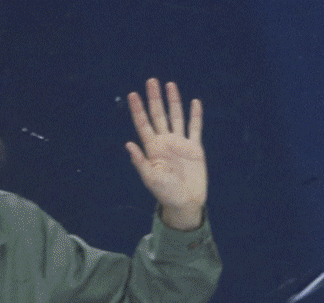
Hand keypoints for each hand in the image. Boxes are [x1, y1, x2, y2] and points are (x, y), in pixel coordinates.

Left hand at [124, 78, 205, 230]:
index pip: (143, 124)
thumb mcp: (150, 178)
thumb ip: (140, 161)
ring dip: (173, 101)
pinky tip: (194, 102)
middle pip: (159, 115)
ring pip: (176, 116)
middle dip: (154, 98)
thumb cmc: (165, 193)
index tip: (133, 94)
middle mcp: (165, 142)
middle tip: (151, 81)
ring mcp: (180, 143)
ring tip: (170, 85)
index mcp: (152, 148)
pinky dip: (195, 115)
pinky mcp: (195, 147)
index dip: (138, 109)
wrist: (185, 201)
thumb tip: (128, 144)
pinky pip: (195, 128)